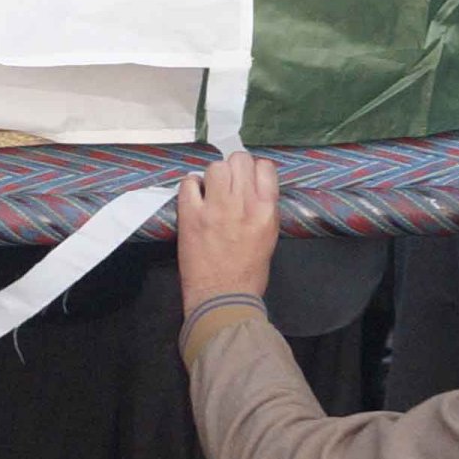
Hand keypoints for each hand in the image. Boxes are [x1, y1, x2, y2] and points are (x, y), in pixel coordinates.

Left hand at [173, 153, 280, 307]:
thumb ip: (264, 209)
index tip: (247, 178)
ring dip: (213, 176)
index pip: (264, 167)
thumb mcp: (269, 237)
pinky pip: (189, 183)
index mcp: (266, 211)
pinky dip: (192, 186)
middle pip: (239, 160)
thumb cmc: (248, 273)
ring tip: (212, 191)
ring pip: (215, 167)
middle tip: (228, 184)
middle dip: (234, 168)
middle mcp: (243, 204)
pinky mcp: (191, 215)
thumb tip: (254, 187)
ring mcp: (215, 208)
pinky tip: (196, 197)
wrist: (223, 298)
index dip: (254, 169)